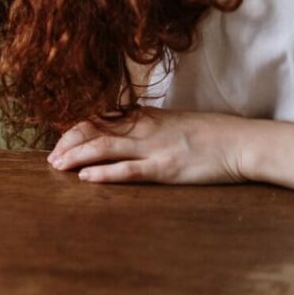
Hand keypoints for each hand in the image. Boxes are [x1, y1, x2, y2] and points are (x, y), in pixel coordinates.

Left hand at [48, 107, 249, 184]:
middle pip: (94, 131)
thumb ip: (145, 124)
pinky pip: (128, 170)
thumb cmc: (210, 134)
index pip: (99, 119)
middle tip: (51, 158)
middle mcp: (143, 129)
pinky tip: (85, 177)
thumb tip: (119, 128)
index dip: (75, 130)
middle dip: (69, 144)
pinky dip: (103, 173)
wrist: (242, 142)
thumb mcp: (172, 121)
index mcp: (145, 116)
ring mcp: (153, 148)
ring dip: (76, 156)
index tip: (59, 141)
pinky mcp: (165, 168)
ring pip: (104, 148)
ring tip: (57, 166)